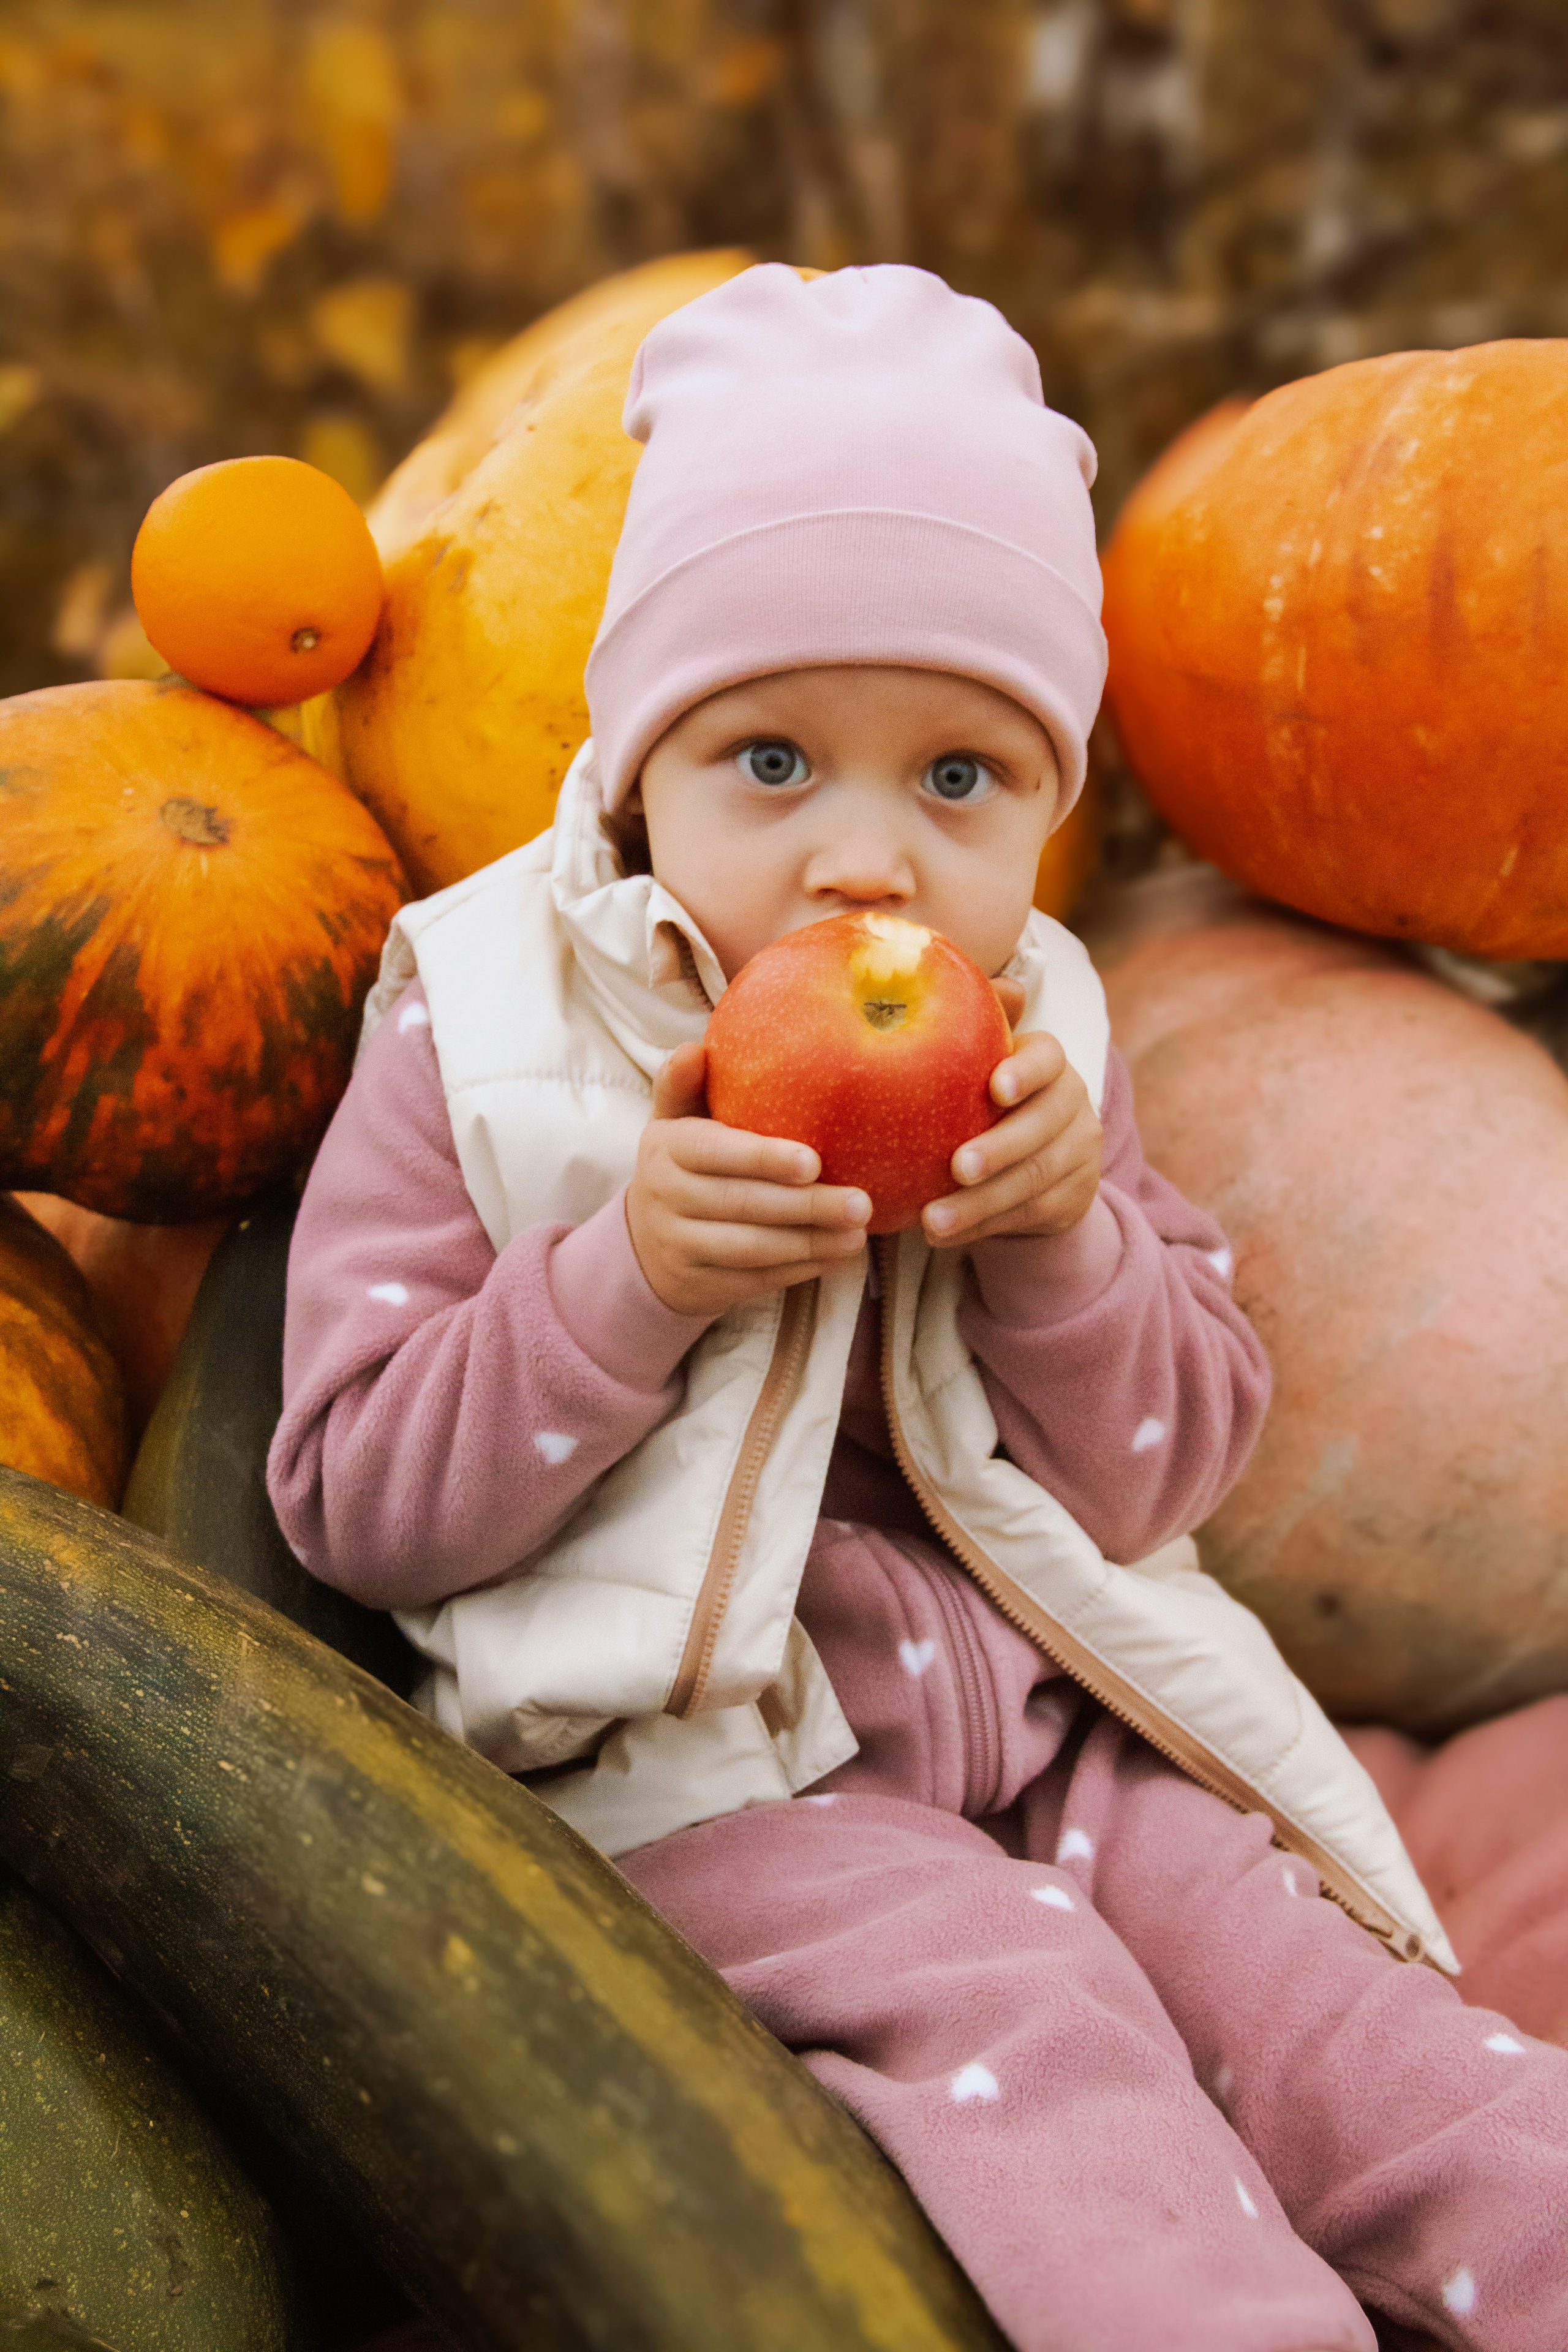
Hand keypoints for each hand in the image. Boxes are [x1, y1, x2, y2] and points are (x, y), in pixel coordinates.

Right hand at [626, 1041, 871, 1317]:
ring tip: (858, 1233)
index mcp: (665, 1149)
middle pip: (741, 1205)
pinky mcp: (701, 1285)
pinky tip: (837, 1255)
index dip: (762, 1158)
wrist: (645, 1241)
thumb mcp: (675, 1120)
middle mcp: (666, 1198)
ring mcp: (681, 1246)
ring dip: (810, 1243)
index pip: (714, 1153)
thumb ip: (684, 1084)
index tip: (813, 1161)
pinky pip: (755, 1279)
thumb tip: (694, 1048)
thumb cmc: (685, 1162)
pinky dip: (799, 1269)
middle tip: (861, 1203)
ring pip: (751, 1249)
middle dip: (805, 1207)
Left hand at [921, 979, 1101, 1248]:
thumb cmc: (984, 1101)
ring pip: (1035, 1180)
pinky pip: (1030, 1214)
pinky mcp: (1075, 1197)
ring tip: (932, 1222)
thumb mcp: (974, 1065)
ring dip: (981, 1204)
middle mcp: (1074, 1104)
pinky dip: (985, 1227)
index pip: (1048, 1058)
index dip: (1026, 1071)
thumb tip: (954, 976)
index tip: (995, 1087)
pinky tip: (946, 1235)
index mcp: (1049, 1064)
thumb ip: (968, 1025)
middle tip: (956, 1169)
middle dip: (1000, 1149)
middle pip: (1044, 1127)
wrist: (1031, 1163)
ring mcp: (1080, 1154)